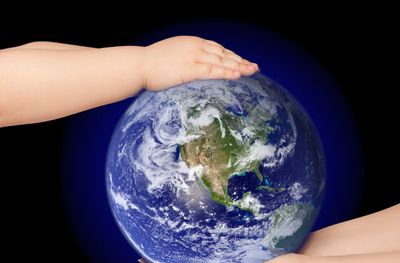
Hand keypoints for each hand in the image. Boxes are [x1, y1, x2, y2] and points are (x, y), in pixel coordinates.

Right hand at [141, 36, 258, 90]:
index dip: (232, 56)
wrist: (138, 65)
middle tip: (255, 68)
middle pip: (224, 53)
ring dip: (239, 66)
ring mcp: (193, 56)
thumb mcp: (174, 55)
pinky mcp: (189, 68)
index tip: (243, 62)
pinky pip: (212, 71)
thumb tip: (195, 67)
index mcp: (192, 42)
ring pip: (221, 61)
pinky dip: (226, 72)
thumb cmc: (152, 63)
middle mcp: (196, 46)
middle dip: (240, 61)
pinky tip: (238, 75)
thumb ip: (187, 58)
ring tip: (252, 71)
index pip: (218, 49)